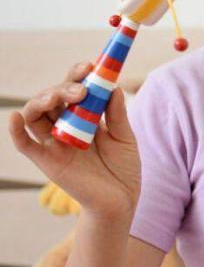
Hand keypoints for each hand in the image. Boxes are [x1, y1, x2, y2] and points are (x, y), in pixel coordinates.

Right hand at [8, 62, 141, 223]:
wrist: (121, 201)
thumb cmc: (123, 168)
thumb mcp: (125, 137)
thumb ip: (117, 114)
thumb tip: (113, 86)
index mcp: (84, 115)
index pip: (75, 88)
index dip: (78, 75)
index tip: (90, 65)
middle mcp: (65, 124)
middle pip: (53, 97)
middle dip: (64, 87)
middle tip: (82, 89)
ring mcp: (53, 141)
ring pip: (36, 114)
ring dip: (42, 100)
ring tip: (58, 98)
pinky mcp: (46, 160)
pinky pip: (25, 144)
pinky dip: (16, 130)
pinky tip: (15, 117)